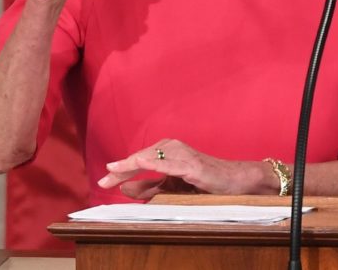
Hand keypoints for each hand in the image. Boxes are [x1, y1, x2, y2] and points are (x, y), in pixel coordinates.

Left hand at [97, 139, 273, 199]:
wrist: (235, 181)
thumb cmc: (205, 182)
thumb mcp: (172, 186)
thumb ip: (150, 187)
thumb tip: (124, 188)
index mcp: (168, 151)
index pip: (139, 160)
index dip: (120, 170)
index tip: (103, 180)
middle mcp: (173, 148)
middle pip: (141, 157)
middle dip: (121, 169)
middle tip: (103, 181)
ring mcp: (183, 155)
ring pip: (152, 157)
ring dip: (132, 165)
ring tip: (114, 172)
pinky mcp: (192, 165)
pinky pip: (170, 164)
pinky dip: (155, 163)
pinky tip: (141, 164)